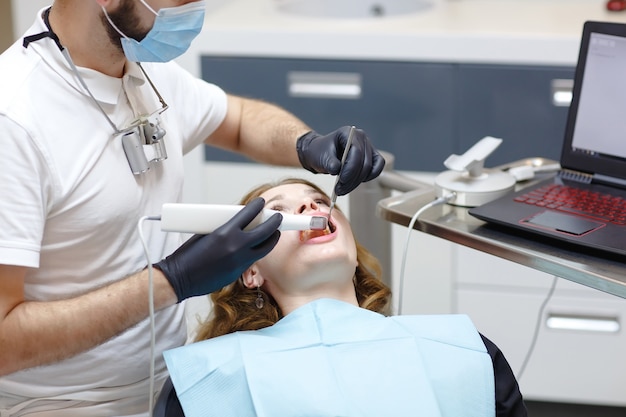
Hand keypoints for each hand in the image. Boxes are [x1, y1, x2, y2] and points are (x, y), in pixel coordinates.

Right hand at [154, 198, 281, 301]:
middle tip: (278, 218)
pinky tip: (257, 248)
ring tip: (274, 233)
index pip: (249, 214)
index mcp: (225, 232)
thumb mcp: (205, 233)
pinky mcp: (238, 273)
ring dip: (271, 240)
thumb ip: (224, 228)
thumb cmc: (188, 254)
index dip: (257, 206)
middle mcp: (236, 246)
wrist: (180, 278)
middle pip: (265, 232)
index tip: (261, 202)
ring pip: (264, 249)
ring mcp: (239, 261)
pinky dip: (255, 252)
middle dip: (274, 223)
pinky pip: (252, 260)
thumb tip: (237, 224)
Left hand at [296, 126, 385, 194]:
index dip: (350, 168)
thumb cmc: (320, 152)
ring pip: (370, 168)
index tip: (341, 181)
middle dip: (352, 179)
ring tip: (342, 189)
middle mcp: (361, 137)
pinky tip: (355, 183)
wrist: (320, 153)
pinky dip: (368, 178)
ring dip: (357, 182)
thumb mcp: (321, 157)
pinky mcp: (371, 157)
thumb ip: (330, 163)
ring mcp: (368, 147)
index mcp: (348, 133)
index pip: (356, 151)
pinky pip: (376, 169)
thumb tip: (338, 170)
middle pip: (364, 162)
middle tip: (339, 190)